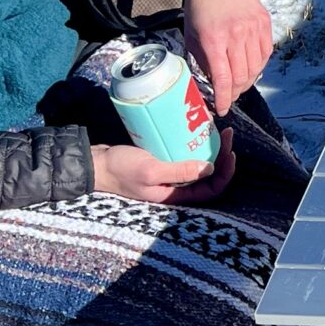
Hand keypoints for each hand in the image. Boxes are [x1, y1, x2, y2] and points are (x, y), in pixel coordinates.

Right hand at [93, 127, 235, 203]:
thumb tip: (209, 168)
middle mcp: (175, 188)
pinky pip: (183, 155)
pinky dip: (192, 144)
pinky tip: (194, 129)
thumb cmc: (120, 170)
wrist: (95, 164)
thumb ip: (179, 171)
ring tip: (215, 130)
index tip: (229, 151)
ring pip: (197, 164)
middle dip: (221, 157)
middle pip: (208, 176)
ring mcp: (168, 175)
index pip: (211, 190)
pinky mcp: (160, 162)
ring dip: (209, 149)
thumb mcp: (150, 170)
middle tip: (226, 133)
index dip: (225, 173)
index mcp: (175, 195)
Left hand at [180, 0, 272, 116]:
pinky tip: (249, 66)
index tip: (222, 109)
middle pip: (242, 77)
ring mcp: (253, 27)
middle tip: (228, 96)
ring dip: (247, 81)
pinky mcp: (264, 22)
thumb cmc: (199, 7)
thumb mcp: (191, 35)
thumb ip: (200, 61)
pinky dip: (258, 65)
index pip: (224, 79)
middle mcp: (237, 34)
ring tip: (238, 83)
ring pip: (256, 67)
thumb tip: (208, 86)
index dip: (224, 99)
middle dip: (235, 93)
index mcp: (214, 39)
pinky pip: (265, 53)